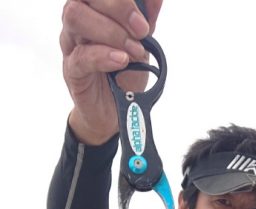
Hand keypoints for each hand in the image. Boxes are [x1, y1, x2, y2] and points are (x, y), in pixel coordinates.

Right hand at [60, 0, 162, 144]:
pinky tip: (121, 60)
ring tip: (133, 51)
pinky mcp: (72, 70)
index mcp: (94, 8)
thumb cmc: (125, 73)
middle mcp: (78, 20)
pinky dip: (103, 55)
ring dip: (111, 32)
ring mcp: (71, 44)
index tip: (145, 21)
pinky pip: (80, 55)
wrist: (117, 112)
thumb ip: (147, 19)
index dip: (121, 0)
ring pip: (76, 17)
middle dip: (118, 8)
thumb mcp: (142, 43)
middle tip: (142, 32)